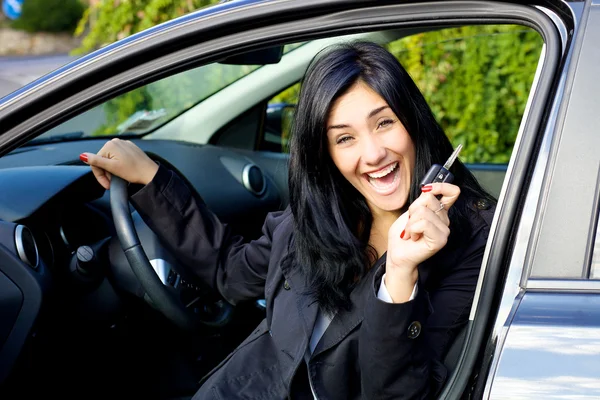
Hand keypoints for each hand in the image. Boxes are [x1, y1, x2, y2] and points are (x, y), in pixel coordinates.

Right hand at [79, 138, 158, 189]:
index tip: (106, 184)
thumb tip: (82, 156)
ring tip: (119, 177)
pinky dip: (119, 165)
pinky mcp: (131, 148)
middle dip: (106, 172)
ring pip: (111, 158)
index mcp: (110, 145)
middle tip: (112, 182)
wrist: (150, 173)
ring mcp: (124, 144)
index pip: (96, 161)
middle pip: (103, 159)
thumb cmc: (133, 171)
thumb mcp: (112, 167)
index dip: (99, 175)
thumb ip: (96, 161)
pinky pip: (120, 156)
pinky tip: (124, 171)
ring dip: (112, 169)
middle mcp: (116, 141)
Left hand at [384, 182, 459, 301]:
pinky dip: (412, 229)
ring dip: (410, 222)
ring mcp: (444, 230)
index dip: (441, 186)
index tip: (428, 189)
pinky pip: (423, 224)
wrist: (398, 254)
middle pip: (428, 199)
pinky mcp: (440, 240)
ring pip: (423, 211)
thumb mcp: (409, 212)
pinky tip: (413, 237)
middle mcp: (444, 219)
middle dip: (412, 209)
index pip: (452, 192)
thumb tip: (428, 190)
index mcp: (438, 211)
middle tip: (410, 224)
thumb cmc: (402, 235)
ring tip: (411, 232)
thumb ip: (421, 201)